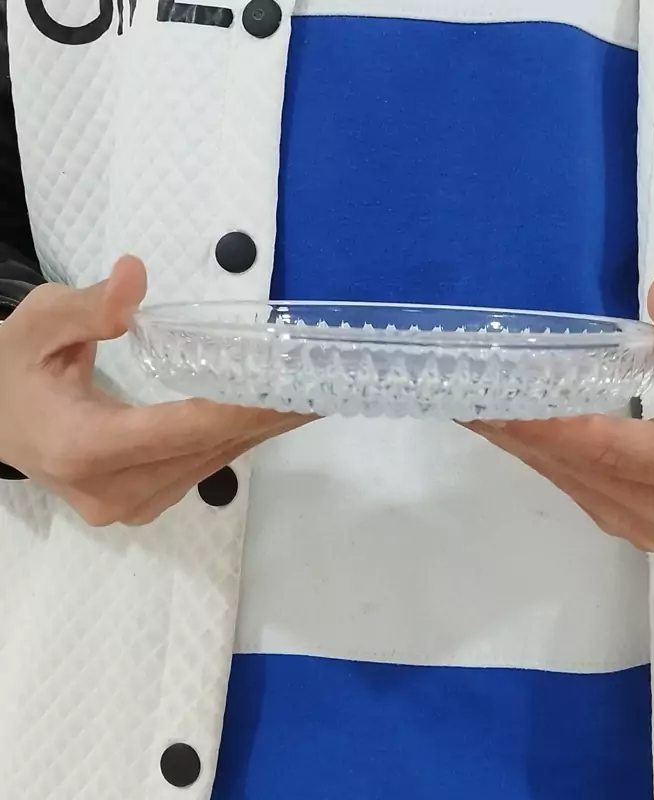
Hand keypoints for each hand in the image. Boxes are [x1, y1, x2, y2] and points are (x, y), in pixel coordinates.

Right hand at [0, 256, 308, 525]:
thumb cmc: (11, 371)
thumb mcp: (37, 326)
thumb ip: (86, 306)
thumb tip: (136, 277)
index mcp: (81, 448)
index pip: (179, 429)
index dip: (239, 408)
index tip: (291, 389)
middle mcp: (112, 492)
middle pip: (207, 449)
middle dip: (268, 416)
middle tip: (324, 386)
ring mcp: (130, 506)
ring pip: (212, 462)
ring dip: (262, 430)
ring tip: (311, 398)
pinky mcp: (143, 505)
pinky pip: (202, 469)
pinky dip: (237, 439)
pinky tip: (271, 416)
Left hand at [468, 275, 653, 550]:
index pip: (617, 451)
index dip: (557, 428)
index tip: (502, 405)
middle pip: (583, 468)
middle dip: (522, 432)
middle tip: (465, 396)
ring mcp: (648, 527)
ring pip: (570, 481)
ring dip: (519, 444)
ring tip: (470, 407)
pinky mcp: (628, 523)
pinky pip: (573, 486)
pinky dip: (539, 454)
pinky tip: (503, 427)